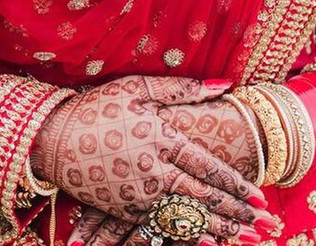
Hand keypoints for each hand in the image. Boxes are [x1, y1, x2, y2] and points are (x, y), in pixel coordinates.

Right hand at [30, 75, 269, 242]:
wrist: (53, 138)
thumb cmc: (98, 107)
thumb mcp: (138, 89)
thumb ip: (183, 89)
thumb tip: (224, 86)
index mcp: (161, 139)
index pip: (208, 167)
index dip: (236, 183)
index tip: (260, 195)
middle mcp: (153, 171)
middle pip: (203, 197)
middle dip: (236, 212)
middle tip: (262, 222)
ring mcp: (138, 195)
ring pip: (187, 217)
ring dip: (217, 229)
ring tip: (242, 237)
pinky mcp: (124, 209)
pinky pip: (161, 226)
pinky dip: (185, 235)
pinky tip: (205, 241)